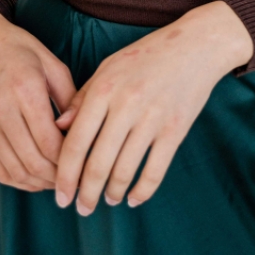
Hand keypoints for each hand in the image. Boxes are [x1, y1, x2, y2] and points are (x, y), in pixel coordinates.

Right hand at [0, 9, 77, 191]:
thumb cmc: (19, 48)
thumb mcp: (52, 63)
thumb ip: (70, 98)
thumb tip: (83, 131)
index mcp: (24, 90)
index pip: (49, 141)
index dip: (70, 160)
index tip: (87, 163)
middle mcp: (2, 110)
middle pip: (33, 161)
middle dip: (58, 177)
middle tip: (78, 178)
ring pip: (15, 171)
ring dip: (41, 183)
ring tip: (61, 180)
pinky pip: (0, 168)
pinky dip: (21, 180)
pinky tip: (38, 177)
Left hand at [52, 0, 253, 213]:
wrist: (195, 45)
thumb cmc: (147, 55)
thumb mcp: (109, 67)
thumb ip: (83, 97)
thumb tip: (59, 128)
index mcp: (104, 89)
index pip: (76, 142)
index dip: (65, 175)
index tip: (60, 195)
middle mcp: (126, 105)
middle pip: (98, 163)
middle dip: (85, 193)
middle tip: (81, 209)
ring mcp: (153, 118)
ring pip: (125, 171)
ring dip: (112, 193)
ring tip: (107, 200)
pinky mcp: (176, 129)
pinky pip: (155, 171)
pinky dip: (142, 191)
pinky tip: (133, 199)